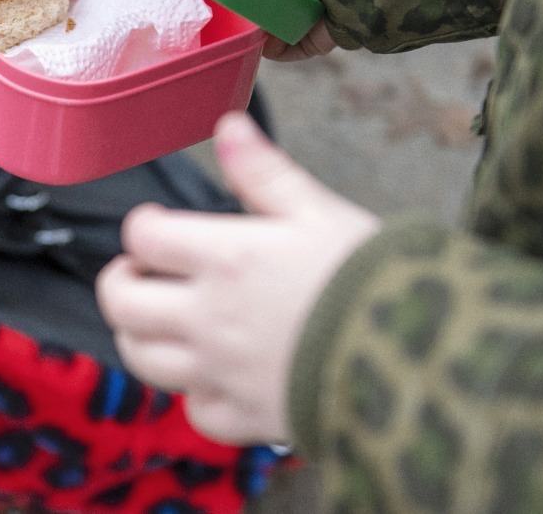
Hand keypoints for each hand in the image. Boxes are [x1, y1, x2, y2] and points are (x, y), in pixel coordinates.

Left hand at [96, 113, 379, 444]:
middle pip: (121, 302)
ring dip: (139, 334)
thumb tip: (227, 125)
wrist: (422, 357)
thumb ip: (264, 171)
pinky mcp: (245, 417)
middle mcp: (208, 316)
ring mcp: (221, 371)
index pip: (142, 238)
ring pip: (141, 358)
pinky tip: (213, 374)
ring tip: (162, 319)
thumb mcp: (319, 210)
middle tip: (143, 273)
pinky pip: (194, 409)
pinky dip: (193, 392)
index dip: (143, 227)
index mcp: (224, 257)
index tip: (158, 226)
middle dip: (121, 281)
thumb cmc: (375, 276)